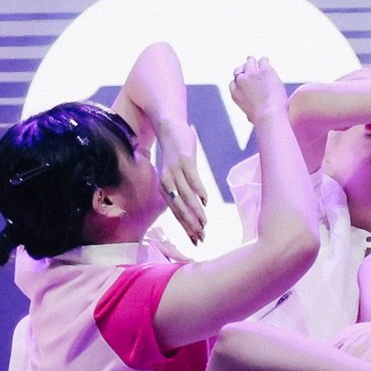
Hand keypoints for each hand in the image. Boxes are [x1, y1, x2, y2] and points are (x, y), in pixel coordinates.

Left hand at [156, 120, 207, 244]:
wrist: (169, 130)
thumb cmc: (176, 157)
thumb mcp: (176, 176)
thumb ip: (183, 192)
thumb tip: (197, 208)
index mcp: (164, 189)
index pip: (176, 213)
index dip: (186, 228)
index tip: (196, 241)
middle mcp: (167, 183)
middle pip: (179, 209)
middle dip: (190, 225)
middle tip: (201, 238)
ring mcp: (175, 171)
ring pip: (186, 197)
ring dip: (195, 212)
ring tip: (205, 224)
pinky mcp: (185, 161)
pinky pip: (192, 179)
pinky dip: (199, 191)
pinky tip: (205, 201)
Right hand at [228, 56, 287, 123]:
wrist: (270, 115)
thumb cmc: (262, 120)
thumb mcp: (251, 119)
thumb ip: (249, 115)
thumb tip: (248, 118)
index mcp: (235, 94)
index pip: (233, 82)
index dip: (240, 82)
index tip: (245, 82)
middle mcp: (240, 81)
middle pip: (239, 70)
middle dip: (244, 70)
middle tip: (250, 70)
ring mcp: (252, 74)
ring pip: (250, 61)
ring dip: (254, 62)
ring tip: (259, 63)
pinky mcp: (264, 70)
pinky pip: (263, 60)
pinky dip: (265, 61)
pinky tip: (267, 64)